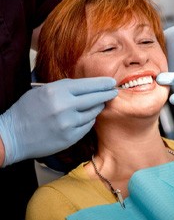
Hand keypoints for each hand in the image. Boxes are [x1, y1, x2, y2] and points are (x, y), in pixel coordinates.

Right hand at [0, 77, 117, 166]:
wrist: (13, 136)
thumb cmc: (27, 110)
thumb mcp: (43, 91)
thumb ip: (65, 88)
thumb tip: (87, 87)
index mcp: (57, 91)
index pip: (88, 85)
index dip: (102, 83)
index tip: (111, 82)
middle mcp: (65, 107)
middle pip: (95, 98)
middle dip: (107, 94)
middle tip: (114, 91)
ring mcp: (68, 124)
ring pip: (93, 113)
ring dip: (97, 107)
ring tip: (98, 104)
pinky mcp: (70, 137)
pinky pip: (88, 126)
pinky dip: (89, 120)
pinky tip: (86, 117)